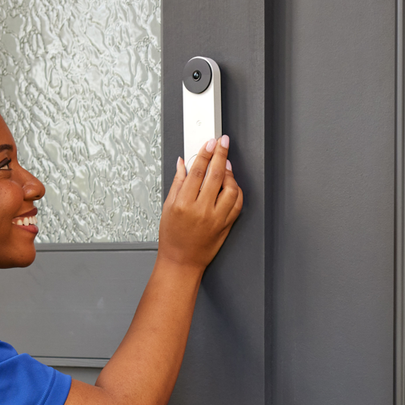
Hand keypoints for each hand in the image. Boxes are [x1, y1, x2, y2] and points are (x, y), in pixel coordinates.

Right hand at [157, 134, 243, 271]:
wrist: (181, 262)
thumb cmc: (172, 239)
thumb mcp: (167, 208)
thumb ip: (177, 183)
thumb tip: (182, 164)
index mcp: (183, 205)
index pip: (197, 171)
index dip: (205, 153)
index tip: (209, 143)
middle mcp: (201, 211)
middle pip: (216, 174)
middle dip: (221, 154)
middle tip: (223, 143)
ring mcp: (216, 218)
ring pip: (231, 188)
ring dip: (230, 173)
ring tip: (225, 166)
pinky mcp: (225, 225)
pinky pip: (237, 203)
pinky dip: (237, 190)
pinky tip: (231, 185)